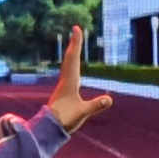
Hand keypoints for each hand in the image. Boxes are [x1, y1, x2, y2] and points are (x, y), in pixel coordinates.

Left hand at [40, 23, 112, 137]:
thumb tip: (109, 99)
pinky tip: (73, 67)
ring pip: (68, 64)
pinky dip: (72, 64)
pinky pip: (69, 72)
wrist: (48, 128)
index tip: (76, 29)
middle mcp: (65, 80)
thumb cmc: (65, 120)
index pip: (73, 59)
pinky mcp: (64, 91)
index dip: (76, 43)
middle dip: (74, 43)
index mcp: (69, 82)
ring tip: (75, 44)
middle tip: (76, 29)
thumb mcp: (82, 113)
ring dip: (72, 52)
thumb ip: (95, 106)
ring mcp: (63, 85)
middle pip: (70, 58)